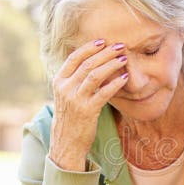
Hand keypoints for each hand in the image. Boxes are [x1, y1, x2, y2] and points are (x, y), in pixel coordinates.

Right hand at [49, 39, 128, 170]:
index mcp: (58, 81)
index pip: (73, 58)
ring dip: (111, 64)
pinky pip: (103, 93)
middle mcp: (65, 88)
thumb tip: (92, 62)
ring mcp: (75, 100)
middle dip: (105, 53)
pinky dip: (115, 83)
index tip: (102, 41)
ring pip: (95, 75)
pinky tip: (125, 78)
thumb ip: (75, 79)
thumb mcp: (66, 96)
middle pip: (87, 64)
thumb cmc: (71, 117)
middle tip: (120, 46)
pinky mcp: (87, 111)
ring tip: (124, 58)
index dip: (88, 48)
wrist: (66, 143)